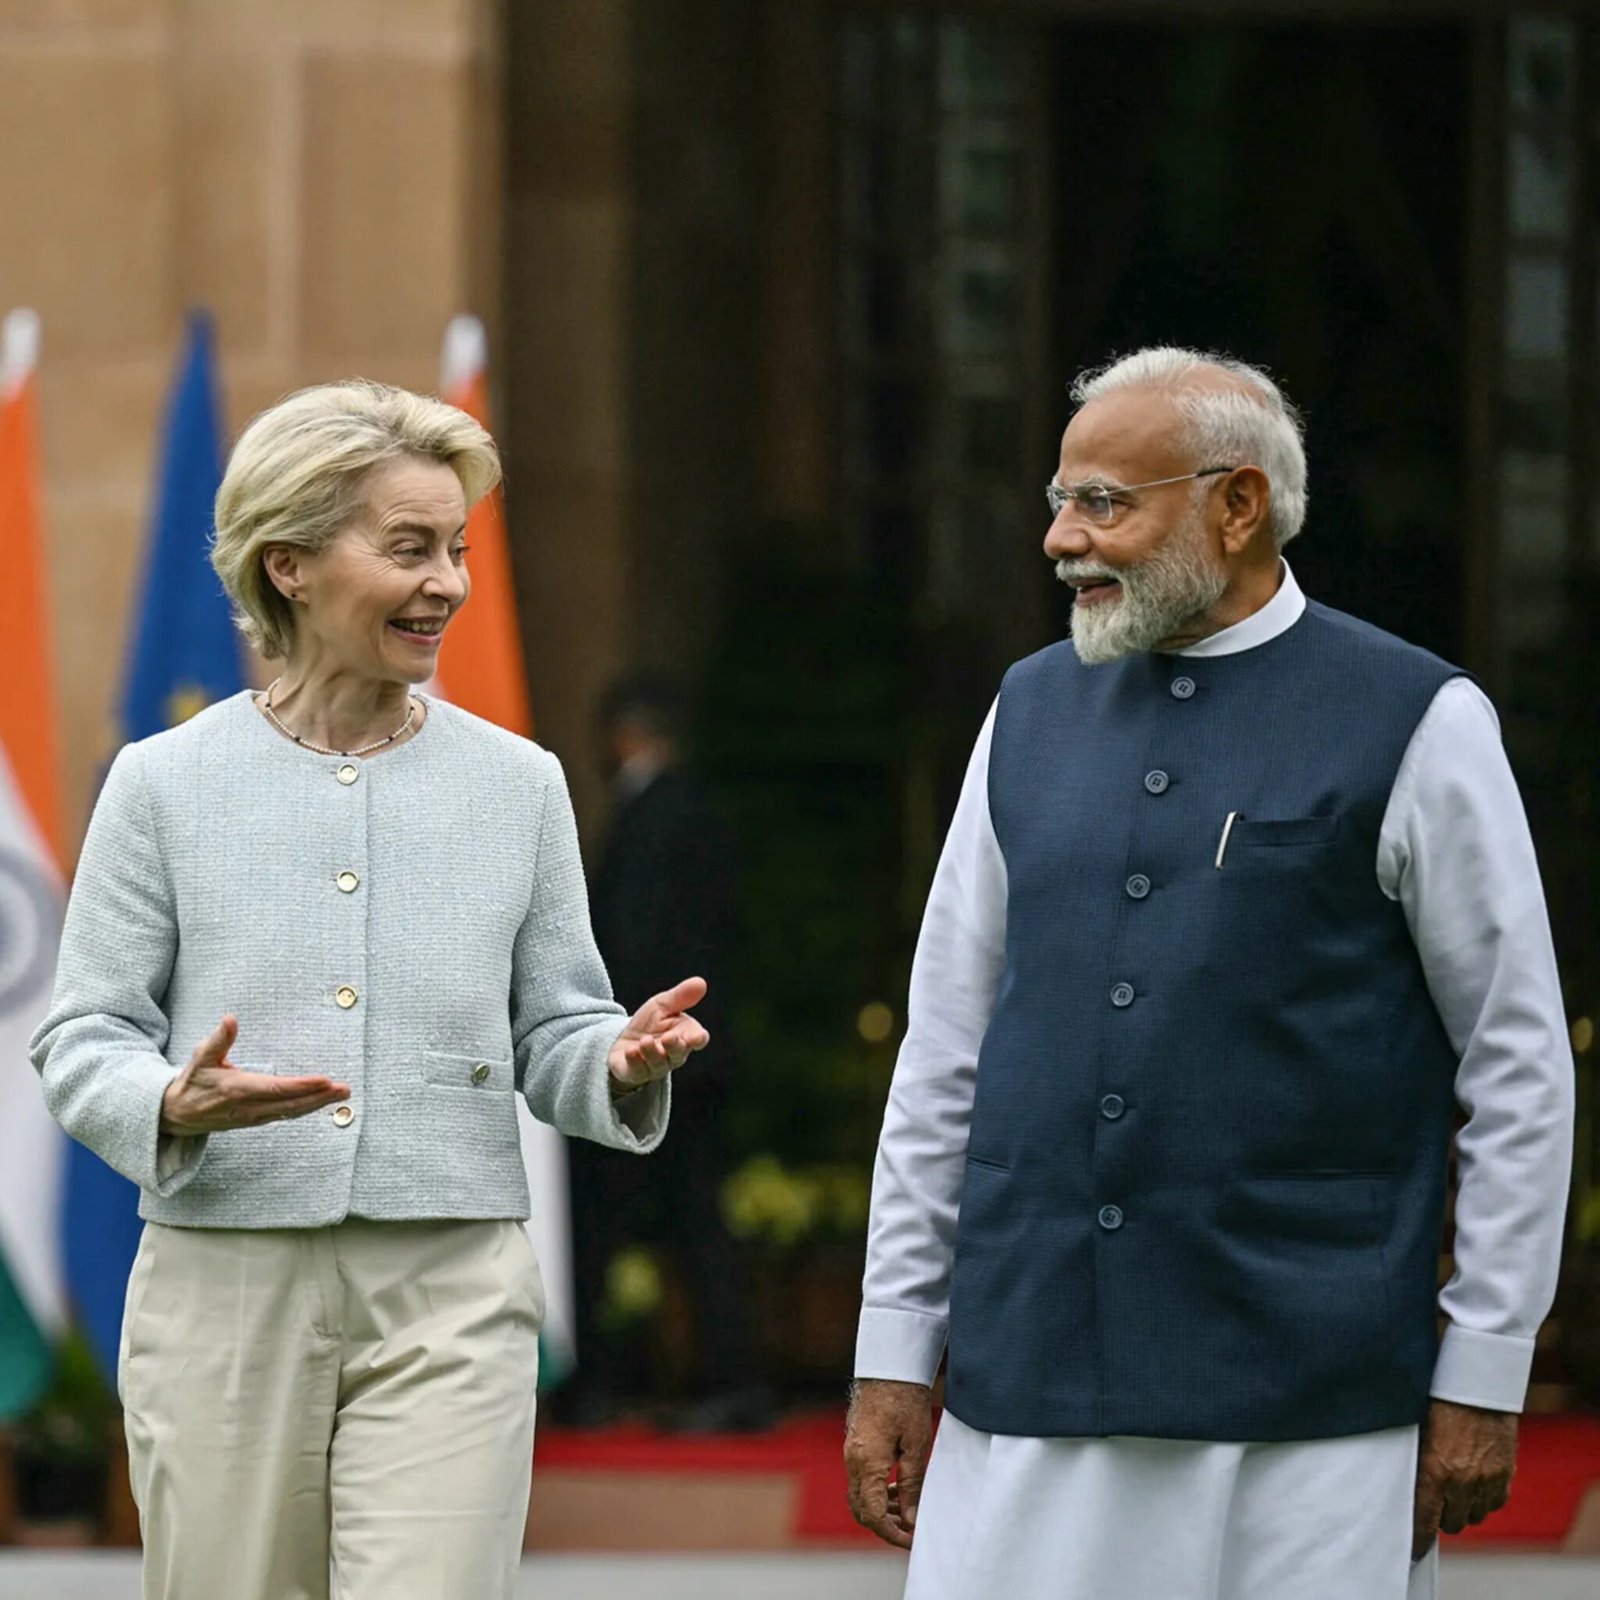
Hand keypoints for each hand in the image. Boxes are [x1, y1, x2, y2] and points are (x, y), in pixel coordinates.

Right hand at [159, 1015, 350, 1135]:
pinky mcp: (255, 1120)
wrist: (176, 1115)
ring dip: (317, 1104)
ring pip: (291, 1112)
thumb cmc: (191, 1082)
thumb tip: (230, 1019)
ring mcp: (253, 1117)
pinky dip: (305, 1110)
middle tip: (345, 1090)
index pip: (276, 1089)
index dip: (302, 1086)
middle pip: (290, 1105)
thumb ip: (218, 1040)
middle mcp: (248, 1107)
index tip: (324, 1080)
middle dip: (319, 1097)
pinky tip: (321, 1103)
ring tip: (341, 1095)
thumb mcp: (200, 1058)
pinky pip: (285, 1115)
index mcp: (236, 1090)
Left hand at [606, 977, 710, 1093]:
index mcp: (685, 1036)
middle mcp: (673, 1054)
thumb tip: (701, 982)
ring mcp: (655, 1066)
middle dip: (675, 1046)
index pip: (697, 1040)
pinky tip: (631, 1051)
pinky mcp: (635, 1072)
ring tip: (645, 1041)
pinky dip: (635, 1060)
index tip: (697, 1036)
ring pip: (659, 1063)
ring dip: (652, 1052)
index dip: (698, 1039)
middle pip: (678, 1053)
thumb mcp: (663, 1005)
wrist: (622, 1040)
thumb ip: (681, 996)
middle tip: (669, 1037)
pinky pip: (638, 1070)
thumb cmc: (649, 1024)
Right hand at [845, 1378, 933, 1550]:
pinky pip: (861, 1480)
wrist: (889, 1367)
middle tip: (911, 1531)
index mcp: (868, 1463)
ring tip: (908, 1513)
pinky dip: (877, 1493)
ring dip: (881, 1510)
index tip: (913, 1540)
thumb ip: (912, 1485)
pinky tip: (898, 1492)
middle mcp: (853, 1461)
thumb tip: (910, 1519)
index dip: (892, 1534)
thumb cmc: (905, 1401)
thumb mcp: (916, 1445)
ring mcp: (851, 1453)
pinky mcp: (855, 1446)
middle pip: (861, 1510)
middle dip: (885, 1526)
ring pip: (860, 1496)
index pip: (873, 1515)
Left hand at [1411, 1398, 1517, 1558]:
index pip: (1424, 1521)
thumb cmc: (1438, 1399)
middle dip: (1440, 1517)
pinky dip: (1484, 1498)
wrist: (1477, 1382)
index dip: (1417, 1540)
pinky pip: (1495, 1502)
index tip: (1412, 1549)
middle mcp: (1463, 1481)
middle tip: (1433, 1502)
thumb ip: (1413, 1460)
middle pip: (1451, 1524)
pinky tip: (1474, 1482)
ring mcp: (1488, 1479)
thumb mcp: (1415, 1429)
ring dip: (1463, 1508)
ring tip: (1453, 1489)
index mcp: (1435, 1470)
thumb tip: (1402, 1484)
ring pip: (1474, 1516)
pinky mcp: (1506, 1472)